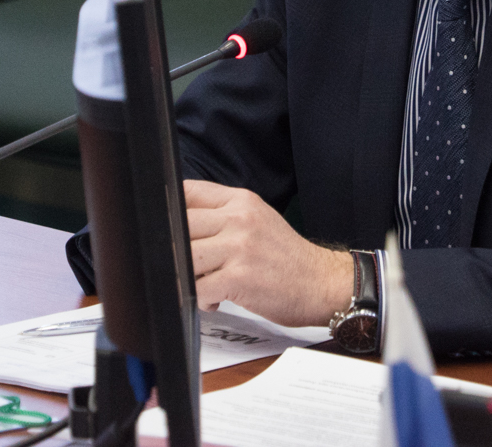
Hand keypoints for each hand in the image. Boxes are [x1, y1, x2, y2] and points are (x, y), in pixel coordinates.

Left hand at [184, 179, 353, 327]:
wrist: (322, 283)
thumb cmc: (287, 258)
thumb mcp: (258, 219)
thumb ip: (223, 215)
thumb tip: (181, 223)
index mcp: (241, 201)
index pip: (188, 192)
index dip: (172, 213)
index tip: (169, 230)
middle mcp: (239, 219)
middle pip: (180, 224)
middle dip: (176, 248)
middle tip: (186, 264)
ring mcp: (239, 248)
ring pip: (185, 256)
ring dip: (187, 275)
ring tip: (202, 282)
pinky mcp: (238, 278)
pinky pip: (197, 287)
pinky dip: (200, 299)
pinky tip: (214, 300)